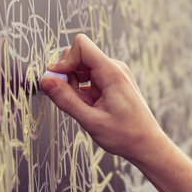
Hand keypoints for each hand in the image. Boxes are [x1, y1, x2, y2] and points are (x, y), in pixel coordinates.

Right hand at [39, 34, 166, 162]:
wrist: (146, 145)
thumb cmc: (125, 135)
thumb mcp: (90, 120)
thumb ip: (66, 100)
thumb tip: (45, 82)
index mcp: (111, 73)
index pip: (81, 46)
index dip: (65, 60)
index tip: (56, 80)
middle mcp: (113, 68)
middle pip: (79, 55)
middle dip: (67, 74)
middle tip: (68, 97)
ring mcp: (113, 74)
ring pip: (81, 67)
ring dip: (73, 84)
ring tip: (81, 106)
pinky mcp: (110, 82)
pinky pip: (87, 77)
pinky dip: (80, 89)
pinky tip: (86, 107)